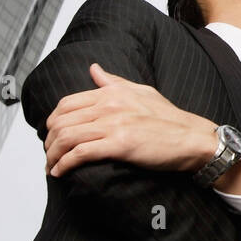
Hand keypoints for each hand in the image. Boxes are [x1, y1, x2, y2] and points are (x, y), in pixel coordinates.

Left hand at [44, 63, 219, 177]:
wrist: (192, 138)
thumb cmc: (170, 119)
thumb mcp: (141, 92)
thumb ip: (113, 82)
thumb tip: (94, 69)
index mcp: (112, 93)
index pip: (67, 103)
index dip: (53, 121)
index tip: (52, 134)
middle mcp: (110, 106)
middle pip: (61, 121)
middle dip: (48, 141)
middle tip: (49, 153)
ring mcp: (114, 125)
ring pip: (67, 138)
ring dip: (53, 155)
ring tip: (51, 166)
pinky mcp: (120, 145)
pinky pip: (81, 153)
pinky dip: (65, 164)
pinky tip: (61, 172)